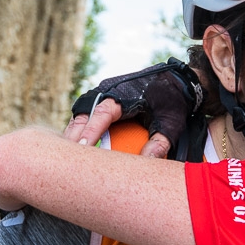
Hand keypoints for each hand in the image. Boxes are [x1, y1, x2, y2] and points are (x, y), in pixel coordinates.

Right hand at [68, 59, 201, 157]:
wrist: (176, 81)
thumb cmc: (173, 102)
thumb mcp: (171, 124)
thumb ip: (160, 143)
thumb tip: (146, 162)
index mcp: (124, 94)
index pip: (102, 113)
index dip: (91, 130)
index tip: (84, 147)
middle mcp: (109, 91)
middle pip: (83, 114)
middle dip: (74, 136)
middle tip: (68, 159)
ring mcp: (103, 94)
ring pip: (81, 114)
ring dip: (73, 133)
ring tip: (68, 157)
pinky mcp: (103, 100)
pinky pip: (86, 115)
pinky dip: (80, 130)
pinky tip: (77, 148)